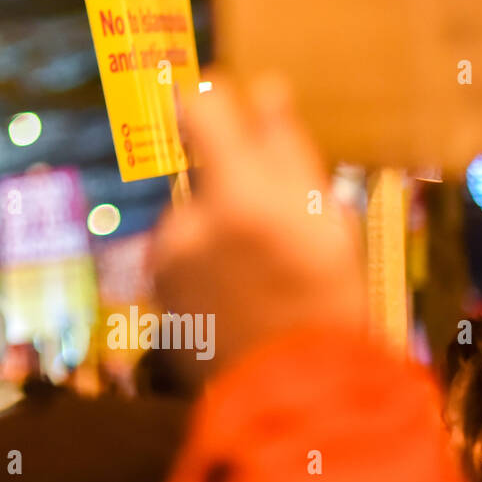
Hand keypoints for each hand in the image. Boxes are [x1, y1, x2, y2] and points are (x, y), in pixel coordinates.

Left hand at [151, 74, 364, 373]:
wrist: (292, 392)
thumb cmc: (325, 300)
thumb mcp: (327, 220)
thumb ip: (287, 150)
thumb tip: (266, 88)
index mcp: (239, 198)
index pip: (199, 110)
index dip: (210, 98)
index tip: (222, 98)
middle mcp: (189, 221)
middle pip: (203, 170)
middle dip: (234, 181)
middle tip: (277, 224)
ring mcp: (166, 255)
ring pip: (193, 213)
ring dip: (219, 226)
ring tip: (261, 271)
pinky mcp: (155, 285)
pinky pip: (181, 250)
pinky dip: (204, 259)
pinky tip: (236, 292)